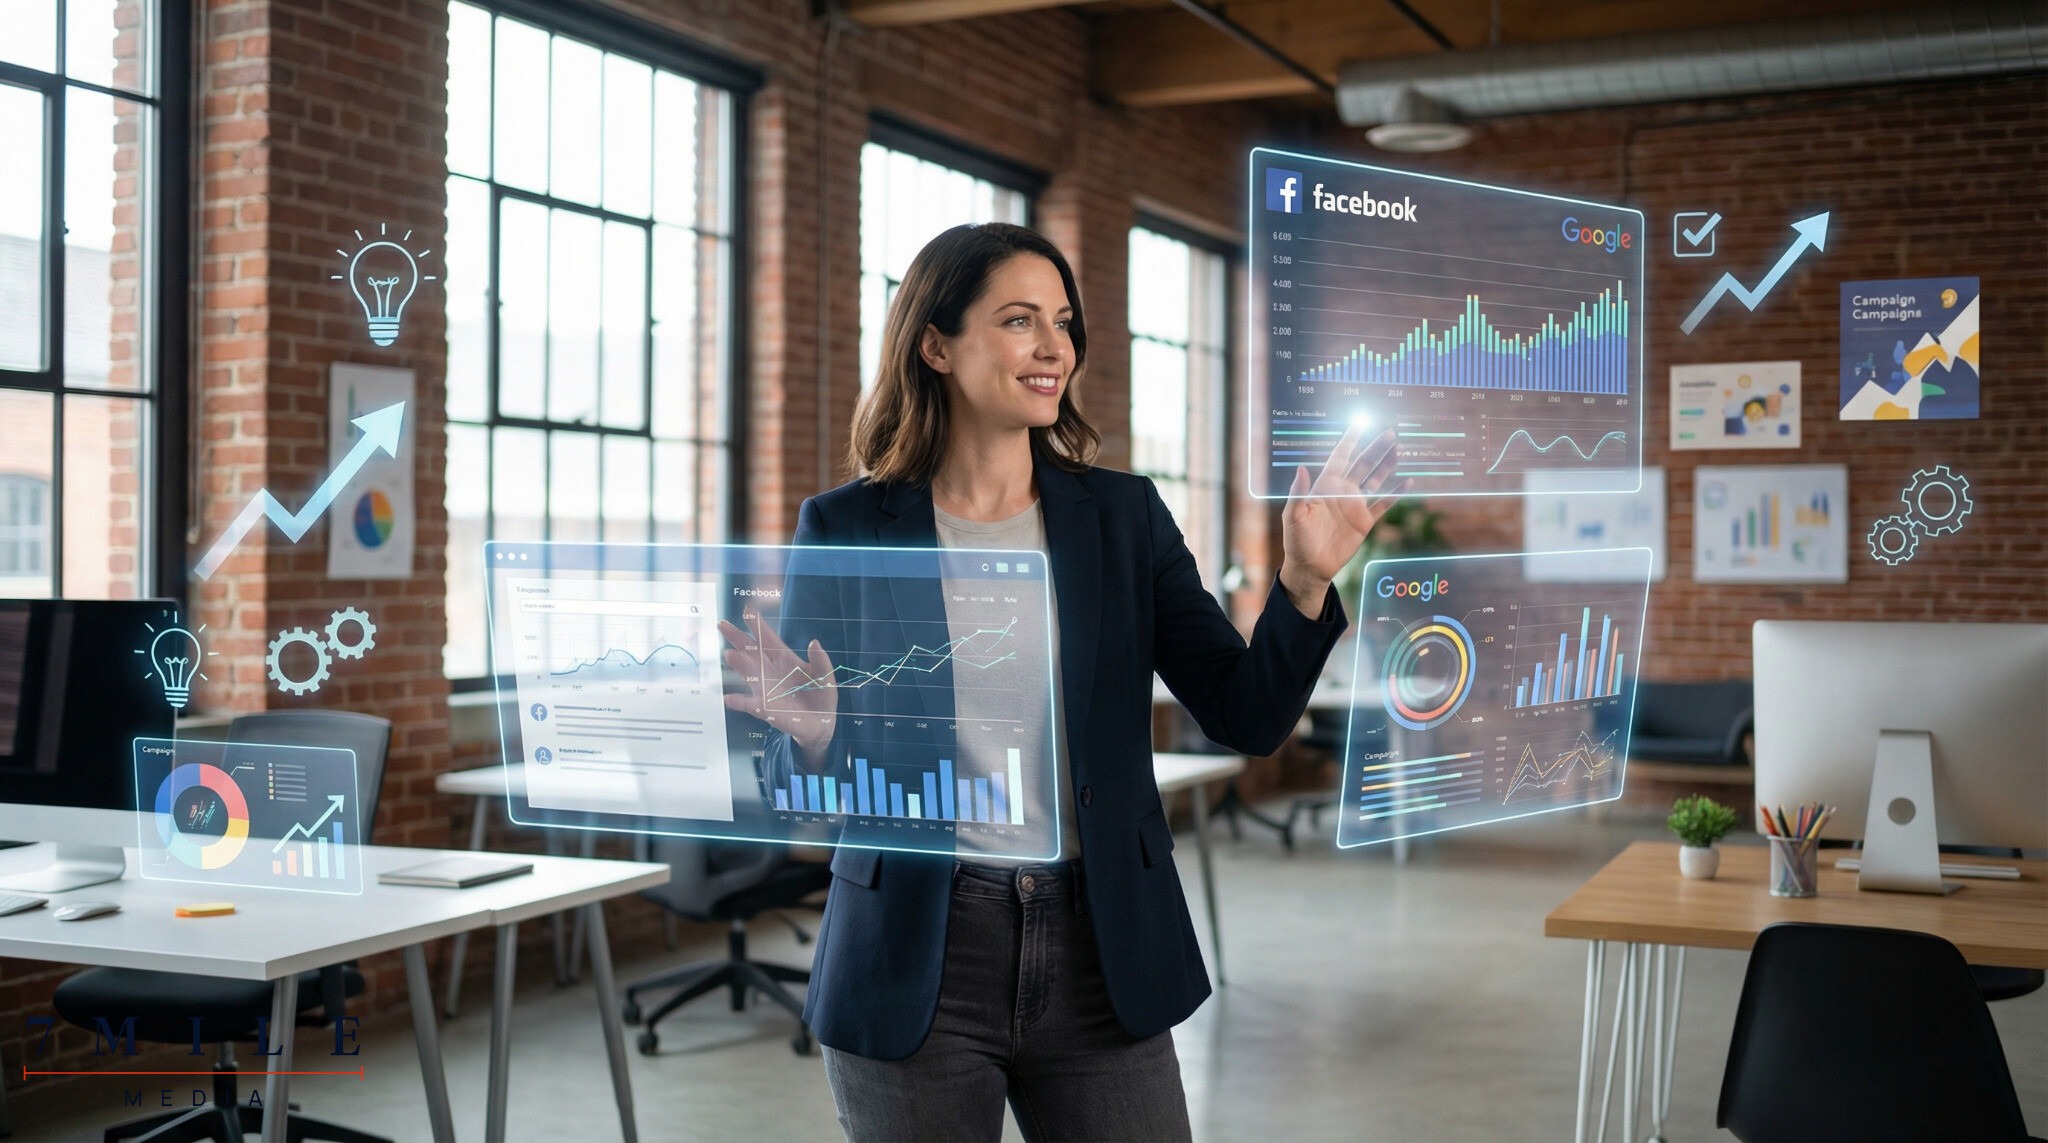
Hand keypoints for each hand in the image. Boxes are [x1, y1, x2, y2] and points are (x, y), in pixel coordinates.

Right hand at [720, 608, 836, 764]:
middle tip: (722, 624)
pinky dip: (739, 702)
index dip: (758, 625)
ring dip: (739, 664)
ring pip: (748, 673)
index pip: (769, 639)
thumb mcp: (826, 677)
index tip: (748, 610)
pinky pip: (748, 704)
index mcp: (786, 660)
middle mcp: (771, 671)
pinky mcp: (765, 708)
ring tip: (729, 654)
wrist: (820, 724)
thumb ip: (821, 661)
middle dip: (737, 638)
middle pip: (751, 651)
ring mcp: (766, 688)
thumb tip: (814, 641)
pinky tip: (728, 698)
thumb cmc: (822, 696)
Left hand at [1278, 425, 1407, 616]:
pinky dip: (1396, 494)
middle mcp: (1342, 492)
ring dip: (1387, 465)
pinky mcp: (1364, 522)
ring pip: (1375, 480)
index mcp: (1325, 486)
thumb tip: (1301, 468)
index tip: (1360, 422)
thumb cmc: (1297, 541)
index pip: (1340, 457)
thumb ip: (1298, 492)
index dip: (1350, 439)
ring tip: (1399, 449)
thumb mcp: (1294, 516)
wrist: (1310, 567)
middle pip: (1363, 464)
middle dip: (1376, 448)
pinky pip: (1384, 504)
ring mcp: (1355, 506)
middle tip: (1391, 432)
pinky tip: (1408, 482)